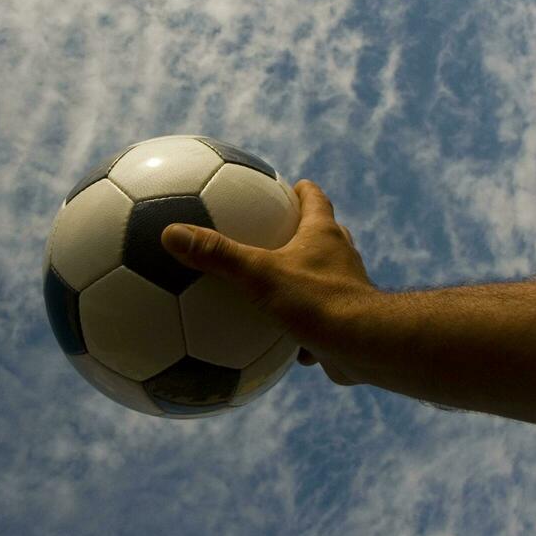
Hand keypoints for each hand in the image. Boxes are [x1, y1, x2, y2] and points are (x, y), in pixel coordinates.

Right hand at [160, 179, 377, 387]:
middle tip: (269, 235)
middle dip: (299, 233)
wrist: (364, 347)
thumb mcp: (259, 275)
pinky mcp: (345, 325)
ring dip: (299, 281)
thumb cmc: (316, 301)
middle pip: (322, 234)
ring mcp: (345, 291)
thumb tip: (171, 233)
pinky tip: (275, 341)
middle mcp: (339, 257)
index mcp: (323, 234)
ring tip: (269, 288)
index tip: (281, 188)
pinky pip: (317, 320)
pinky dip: (298, 325)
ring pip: (320, 278)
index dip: (299, 190)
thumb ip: (217, 255)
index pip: (314, 198)